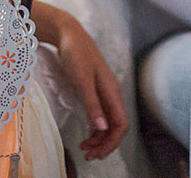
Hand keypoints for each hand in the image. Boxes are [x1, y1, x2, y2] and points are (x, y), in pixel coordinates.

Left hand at [31, 1, 127, 159]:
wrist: (70, 34)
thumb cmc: (76, 54)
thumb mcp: (82, 80)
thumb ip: (93, 105)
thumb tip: (103, 128)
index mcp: (112, 91)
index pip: (121, 124)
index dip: (112, 142)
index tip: (96, 153)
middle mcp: (111, 93)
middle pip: (116, 126)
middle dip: (105, 144)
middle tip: (88, 156)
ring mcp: (104, 92)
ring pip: (108, 122)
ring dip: (100, 138)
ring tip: (85, 149)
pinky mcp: (96, 91)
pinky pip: (101, 115)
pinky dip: (95, 128)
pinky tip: (86, 135)